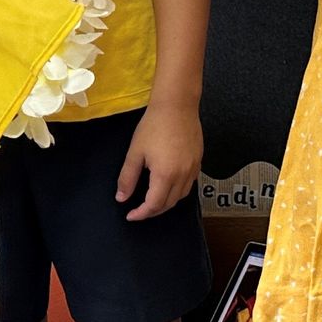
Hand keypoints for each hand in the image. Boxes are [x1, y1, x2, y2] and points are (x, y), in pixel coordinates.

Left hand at [117, 100, 200, 220]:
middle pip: (169, 204)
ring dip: (167, 203)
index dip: (141, 214)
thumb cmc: (154, 125)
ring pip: (181, 196)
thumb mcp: (135, 152)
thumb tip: (122, 197)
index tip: (130, 215)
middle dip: (153, 211)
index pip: (153, 205)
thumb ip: (127, 178)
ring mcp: (193, 169)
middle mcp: (182, 175)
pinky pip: (190, 184)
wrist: (177, 106)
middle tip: (139, 210)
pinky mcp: (199, 161)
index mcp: (165, 175)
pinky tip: (169, 185)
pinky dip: (178, 191)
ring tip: (153, 200)